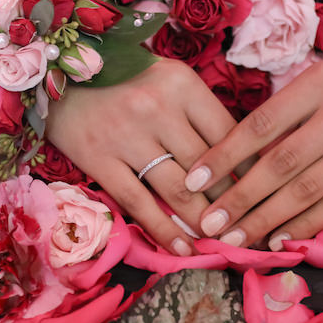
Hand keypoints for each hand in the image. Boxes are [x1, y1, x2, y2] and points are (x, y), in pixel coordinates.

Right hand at [45, 58, 238, 254]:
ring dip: (204, 222)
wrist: (57, 73)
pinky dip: (164, 231)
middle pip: (207, 167)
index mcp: (182, 83)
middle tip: (250, 230)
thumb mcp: (168, 78)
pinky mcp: (98, 159)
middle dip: (233, 204)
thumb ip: (200, 111)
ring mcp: (126, 135)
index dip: (249, 169)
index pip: (228, 133)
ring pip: (178, 190)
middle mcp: (157, 107)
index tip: (265, 194)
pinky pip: (138, 203)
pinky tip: (183, 250)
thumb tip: (241, 157)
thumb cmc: (124, 76)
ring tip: (222, 244)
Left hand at [185, 56, 322, 250]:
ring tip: (235, 239)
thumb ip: (284, 113)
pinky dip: (305, 224)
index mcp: (316, 86)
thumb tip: (234, 155)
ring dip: (266, 219)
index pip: (260, 125)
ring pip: (307, 190)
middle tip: (209, 224)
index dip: (224, 155)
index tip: (193, 180)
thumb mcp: (320, 81)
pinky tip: (278, 237)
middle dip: (239, 198)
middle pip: (280, 164)